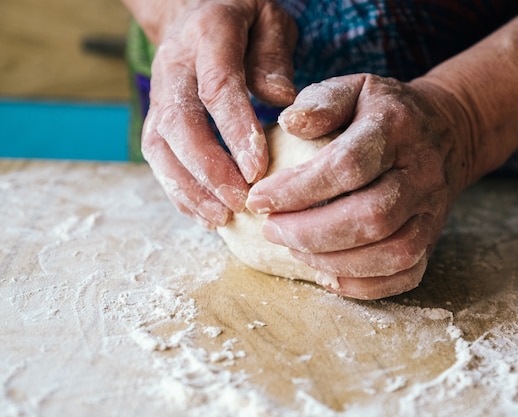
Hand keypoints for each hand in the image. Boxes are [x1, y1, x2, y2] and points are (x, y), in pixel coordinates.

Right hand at [134, 0, 297, 227]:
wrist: (195, 10)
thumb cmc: (243, 20)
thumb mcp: (269, 20)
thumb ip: (273, 56)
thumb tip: (282, 101)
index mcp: (208, 36)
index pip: (217, 86)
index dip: (234, 130)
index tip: (257, 169)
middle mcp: (174, 66)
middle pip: (178, 122)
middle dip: (208, 168)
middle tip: (240, 201)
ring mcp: (160, 94)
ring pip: (159, 146)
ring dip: (188, 188)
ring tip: (221, 218)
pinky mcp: (157, 118)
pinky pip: (158, 158)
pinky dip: (179, 190)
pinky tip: (205, 214)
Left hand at [246, 74, 475, 299]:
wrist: (445, 131)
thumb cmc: (383, 112)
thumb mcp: (354, 88)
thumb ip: (321, 102)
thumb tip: (288, 123)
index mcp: (397, 128)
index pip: (348, 166)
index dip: (299, 189)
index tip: (259, 199)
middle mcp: (422, 173)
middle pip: (370, 217)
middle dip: (310, 232)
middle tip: (270, 230)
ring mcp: (432, 211)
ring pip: (391, 253)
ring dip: (334, 261)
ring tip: (293, 250)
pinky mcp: (433, 238)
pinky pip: (405, 275)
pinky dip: (363, 285)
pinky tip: (326, 274)